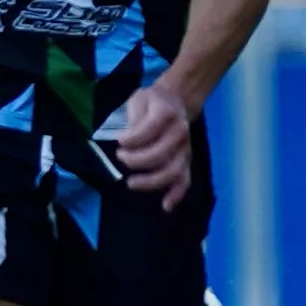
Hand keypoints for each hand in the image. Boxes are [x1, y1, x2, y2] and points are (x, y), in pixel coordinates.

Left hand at [98, 76, 202, 200]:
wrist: (177, 102)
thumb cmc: (152, 102)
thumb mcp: (139, 100)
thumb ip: (134, 118)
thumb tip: (127, 141)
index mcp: (167, 113)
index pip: (149, 130)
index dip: (131, 139)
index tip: (118, 141)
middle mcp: (180, 131)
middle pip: (161, 153)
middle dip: (137, 161)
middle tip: (121, 158)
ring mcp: (185, 148)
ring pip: (172, 170)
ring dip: (151, 181)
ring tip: (131, 183)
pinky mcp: (186, 161)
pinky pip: (185, 180)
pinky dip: (176, 195)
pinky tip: (165, 206)